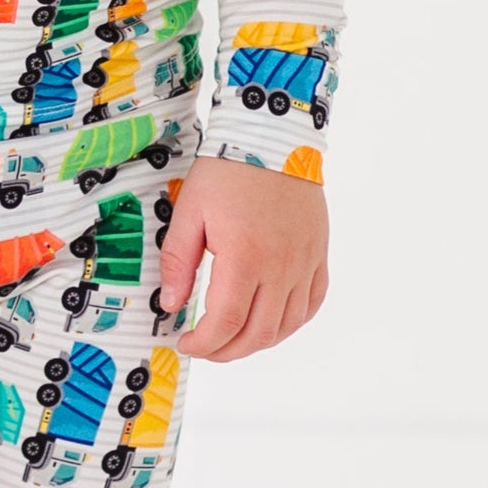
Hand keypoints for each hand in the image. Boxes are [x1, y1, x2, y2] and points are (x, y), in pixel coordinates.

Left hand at [156, 154, 329, 360]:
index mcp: (245, 256)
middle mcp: (280, 265)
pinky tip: (271, 322)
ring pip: (287, 325)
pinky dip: (292, 322)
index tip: (185, 342)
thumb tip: (170, 305)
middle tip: (205, 347)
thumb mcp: (189, 212)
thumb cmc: (227, 170)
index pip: (226, 322)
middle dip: (226, 350)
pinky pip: (312, 302)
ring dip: (258, 342)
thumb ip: (178, 262)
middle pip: (258, 333)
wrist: (270, 137)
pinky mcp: (318, 253)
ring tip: (233, 339)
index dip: (204, 343)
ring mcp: (304, 262)